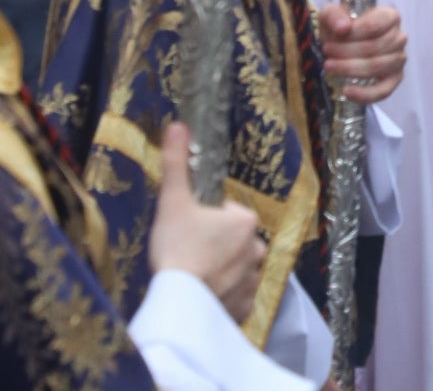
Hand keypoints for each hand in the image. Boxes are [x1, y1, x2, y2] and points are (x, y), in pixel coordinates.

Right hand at [148, 123, 264, 323]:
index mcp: (246, 219)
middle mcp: (258, 248)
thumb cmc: (177, 248)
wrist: (178, 303)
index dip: (205, 222)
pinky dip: (223, 296)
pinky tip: (203, 297)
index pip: (226, 214)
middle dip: (215, 247)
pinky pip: (235, 296)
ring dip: (220, 272)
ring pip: (236, 269)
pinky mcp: (245, 308)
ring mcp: (253, 280)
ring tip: (194, 278)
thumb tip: (178, 125)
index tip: (189, 233)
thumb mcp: (173, 201)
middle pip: (233, 241)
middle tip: (189, 256)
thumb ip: (177, 162)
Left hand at [318, 1, 406, 103]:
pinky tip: (347, 91)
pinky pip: (384, 90)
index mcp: (390, 16)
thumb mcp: (332, 15)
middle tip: (326, 55)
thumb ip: (335, 16)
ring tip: (330, 67)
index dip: (351, 35)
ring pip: (376, 67)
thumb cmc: (341, 27)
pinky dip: (365, 94)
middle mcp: (399, 37)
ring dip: (350, 69)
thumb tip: (343, 27)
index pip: (374, 26)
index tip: (329, 43)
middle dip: (346, 53)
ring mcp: (399, 59)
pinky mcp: (394, 79)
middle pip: (373, 47)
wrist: (343, 44)